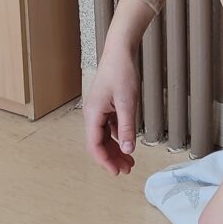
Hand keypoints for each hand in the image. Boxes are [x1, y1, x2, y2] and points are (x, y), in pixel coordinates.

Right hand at [83, 41, 139, 175]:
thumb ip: (127, 127)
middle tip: (127, 170)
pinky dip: (118, 137)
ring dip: (116, 149)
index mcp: (93, 114)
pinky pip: (110, 127)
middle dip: (112, 158)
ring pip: (105, 136)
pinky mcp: (106, 106)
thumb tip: (128, 149)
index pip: (95, 145)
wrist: (120, 52)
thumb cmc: (121, 72)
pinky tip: (128, 142)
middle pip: (99, 143)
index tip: (117, 172)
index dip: (105, 161)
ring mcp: (99, 110)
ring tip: (129, 161)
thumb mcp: (128, 102)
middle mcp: (93, 114)